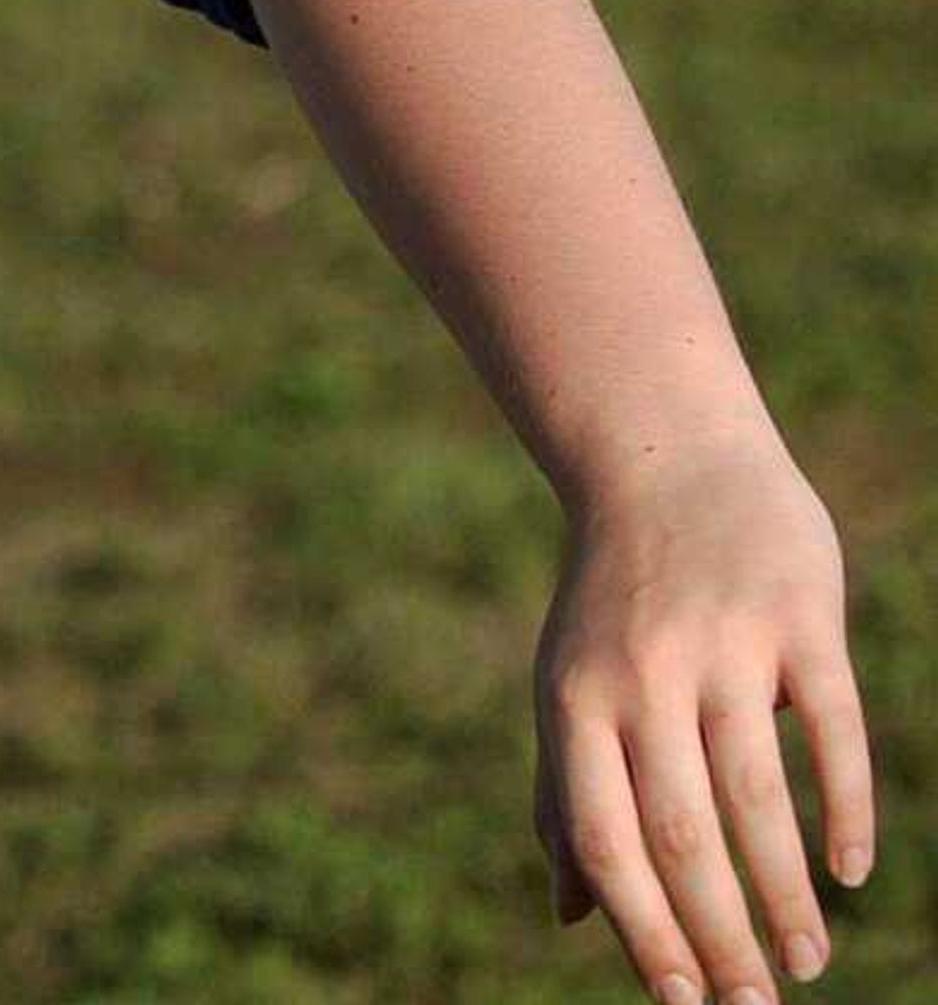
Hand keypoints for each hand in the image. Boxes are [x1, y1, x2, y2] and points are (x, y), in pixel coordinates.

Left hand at [536, 441, 872, 1001]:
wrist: (664, 462)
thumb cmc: (614, 602)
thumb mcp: (570, 686)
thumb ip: (565, 796)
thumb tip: (570, 916)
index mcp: (575, 701)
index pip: (606, 840)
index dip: (643, 930)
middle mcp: (644, 677)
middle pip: (685, 836)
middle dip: (723, 939)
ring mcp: (723, 646)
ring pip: (758, 796)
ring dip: (786, 893)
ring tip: (807, 961)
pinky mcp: (799, 619)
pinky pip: (831, 730)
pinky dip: (844, 808)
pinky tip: (851, 871)